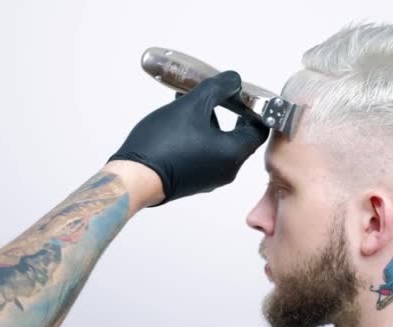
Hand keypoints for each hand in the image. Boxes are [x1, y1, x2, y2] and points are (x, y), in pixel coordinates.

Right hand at [108, 70, 269, 205]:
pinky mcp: (194, 179)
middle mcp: (227, 170)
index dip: (256, 109)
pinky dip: (199, 134)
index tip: (246, 94)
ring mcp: (210, 177)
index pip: (259, 130)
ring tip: (192, 100)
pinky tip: (181, 118)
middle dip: (231, 112)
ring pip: (219, 143)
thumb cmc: (163, 144)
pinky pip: (205, 152)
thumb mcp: (192, 106)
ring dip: (210, 120)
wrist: (133, 178)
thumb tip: (233, 80)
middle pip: (239, 136)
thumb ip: (217, 89)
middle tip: (222, 94)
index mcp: (233, 154)